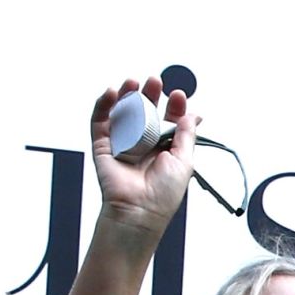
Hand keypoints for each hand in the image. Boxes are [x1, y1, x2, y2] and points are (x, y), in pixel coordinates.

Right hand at [86, 77, 192, 242]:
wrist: (139, 211)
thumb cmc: (162, 194)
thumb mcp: (184, 161)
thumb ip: (187, 135)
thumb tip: (194, 115)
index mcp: (164, 148)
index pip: (167, 119)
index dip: (173, 106)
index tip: (178, 95)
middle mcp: (143, 144)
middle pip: (145, 112)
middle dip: (150, 95)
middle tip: (155, 83)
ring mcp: (122, 143)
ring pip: (122, 112)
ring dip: (127, 95)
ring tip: (134, 83)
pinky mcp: (103, 145)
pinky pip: (100, 121)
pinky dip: (104, 105)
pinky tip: (112, 93)